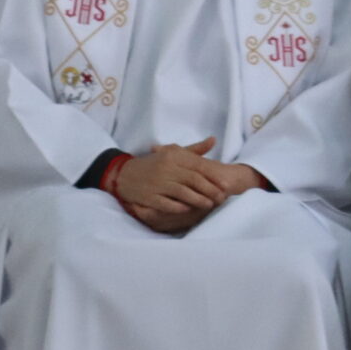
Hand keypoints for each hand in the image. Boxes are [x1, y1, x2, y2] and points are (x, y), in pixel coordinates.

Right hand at [114, 137, 233, 231]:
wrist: (124, 174)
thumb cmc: (154, 164)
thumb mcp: (172, 153)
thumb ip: (194, 150)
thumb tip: (213, 140)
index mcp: (173, 156)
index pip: (198, 166)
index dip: (213, 176)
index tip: (226, 184)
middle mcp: (166, 168)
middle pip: (193, 180)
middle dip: (210, 190)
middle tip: (221, 198)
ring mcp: (157, 183)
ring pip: (183, 193)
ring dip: (198, 200)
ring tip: (210, 205)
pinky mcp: (149, 197)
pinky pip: (167, 204)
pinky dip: (179, 207)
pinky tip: (188, 209)